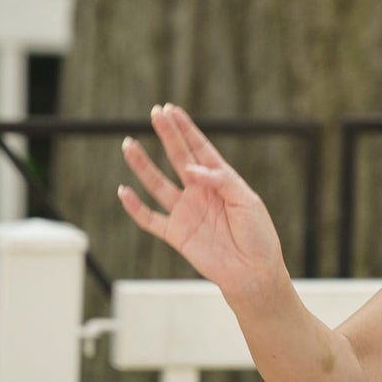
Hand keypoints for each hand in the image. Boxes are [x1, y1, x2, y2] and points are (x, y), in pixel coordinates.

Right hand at [118, 103, 290, 307]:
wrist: (253, 272)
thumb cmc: (258, 235)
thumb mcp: (247, 201)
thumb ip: (221, 181)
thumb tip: (192, 170)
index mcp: (221, 180)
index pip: (200, 148)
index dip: (185, 129)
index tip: (171, 110)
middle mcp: (200, 191)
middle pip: (178, 157)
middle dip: (167, 135)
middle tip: (154, 113)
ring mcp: (186, 212)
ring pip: (158, 183)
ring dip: (143, 165)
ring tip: (128, 145)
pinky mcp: (176, 234)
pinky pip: (150, 219)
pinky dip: (136, 207)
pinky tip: (124, 191)